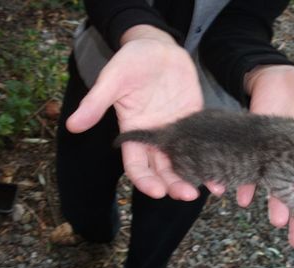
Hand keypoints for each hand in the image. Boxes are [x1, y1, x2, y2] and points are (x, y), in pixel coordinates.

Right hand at [66, 25, 203, 200]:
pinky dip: (211, 157)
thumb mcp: (111, 80)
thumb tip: (71, 125)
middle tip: (188, 195)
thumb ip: (96, 103)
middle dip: (174, 185)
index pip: (136, 165)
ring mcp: (177, 130)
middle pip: (163, 169)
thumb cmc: (131, 61)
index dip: (145, 180)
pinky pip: (203, 143)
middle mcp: (155, 137)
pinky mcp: (194, 120)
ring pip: (185, 160)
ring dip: (195, 176)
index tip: (156, 191)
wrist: (157, 46)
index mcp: (134, 133)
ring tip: (212, 188)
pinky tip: (222, 170)